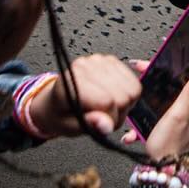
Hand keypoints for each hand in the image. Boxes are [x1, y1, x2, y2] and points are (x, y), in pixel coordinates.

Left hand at [28, 54, 142, 137]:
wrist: (55, 101)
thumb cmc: (61, 114)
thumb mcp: (69, 127)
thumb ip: (89, 125)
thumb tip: (106, 124)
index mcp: (72, 83)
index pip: (108, 101)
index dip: (109, 119)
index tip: (101, 124)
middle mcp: (85, 67)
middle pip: (124, 95)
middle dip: (118, 112)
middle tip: (103, 116)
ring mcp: (99, 60)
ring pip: (132, 88)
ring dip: (123, 102)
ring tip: (106, 107)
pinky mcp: (110, 60)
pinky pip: (133, 81)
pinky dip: (127, 93)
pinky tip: (112, 96)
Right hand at [122, 59, 188, 159]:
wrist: (161, 174)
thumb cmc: (170, 147)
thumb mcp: (179, 113)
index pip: (184, 75)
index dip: (166, 67)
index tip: (149, 64)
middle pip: (170, 87)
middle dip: (151, 84)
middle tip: (137, 78)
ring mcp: (180, 119)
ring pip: (160, 102)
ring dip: (145, 105)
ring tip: (133, 107)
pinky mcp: (170, 129)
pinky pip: (155, 118)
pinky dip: (143, 123)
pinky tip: (134, 130)